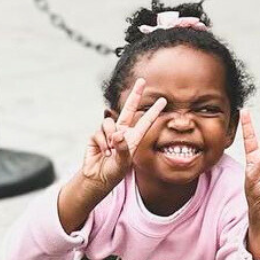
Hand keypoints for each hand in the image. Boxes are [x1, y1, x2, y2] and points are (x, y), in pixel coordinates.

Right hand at [81, 78, 166, 194]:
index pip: (146, 122)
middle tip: (142, 80)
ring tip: (109, 152)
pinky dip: (101, 143)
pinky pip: (99, 132)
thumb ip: (122, 148)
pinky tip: (102, 152)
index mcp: (134, 138)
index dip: (154, 111)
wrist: (97, 179)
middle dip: (135, 94)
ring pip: (110, 124)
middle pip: (129, 109)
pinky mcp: (96, 136)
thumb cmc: (114, 172)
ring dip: (109, 138)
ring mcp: (109, 133)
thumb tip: (117, 133)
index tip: (163, 100)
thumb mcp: (123, 162)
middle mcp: (123, 132)